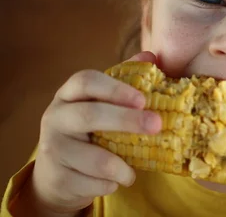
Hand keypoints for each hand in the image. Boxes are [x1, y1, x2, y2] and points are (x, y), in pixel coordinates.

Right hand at [28, 52, 162, 215]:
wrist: (58, 173)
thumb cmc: (90, 129)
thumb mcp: (103, 103)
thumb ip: (126, 80)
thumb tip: (152, 57)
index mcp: (69, 94)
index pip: (86, 81)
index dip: (115, 88)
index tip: (142, 99)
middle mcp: (56, 117)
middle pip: (89, 115)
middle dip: (126, 121)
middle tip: (157, 125)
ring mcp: (53, 148)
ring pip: (94, 158)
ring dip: (122, 167)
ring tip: (133, 172)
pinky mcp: (56, 177)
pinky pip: (92, 183)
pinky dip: (110, 184)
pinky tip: (114, 181)